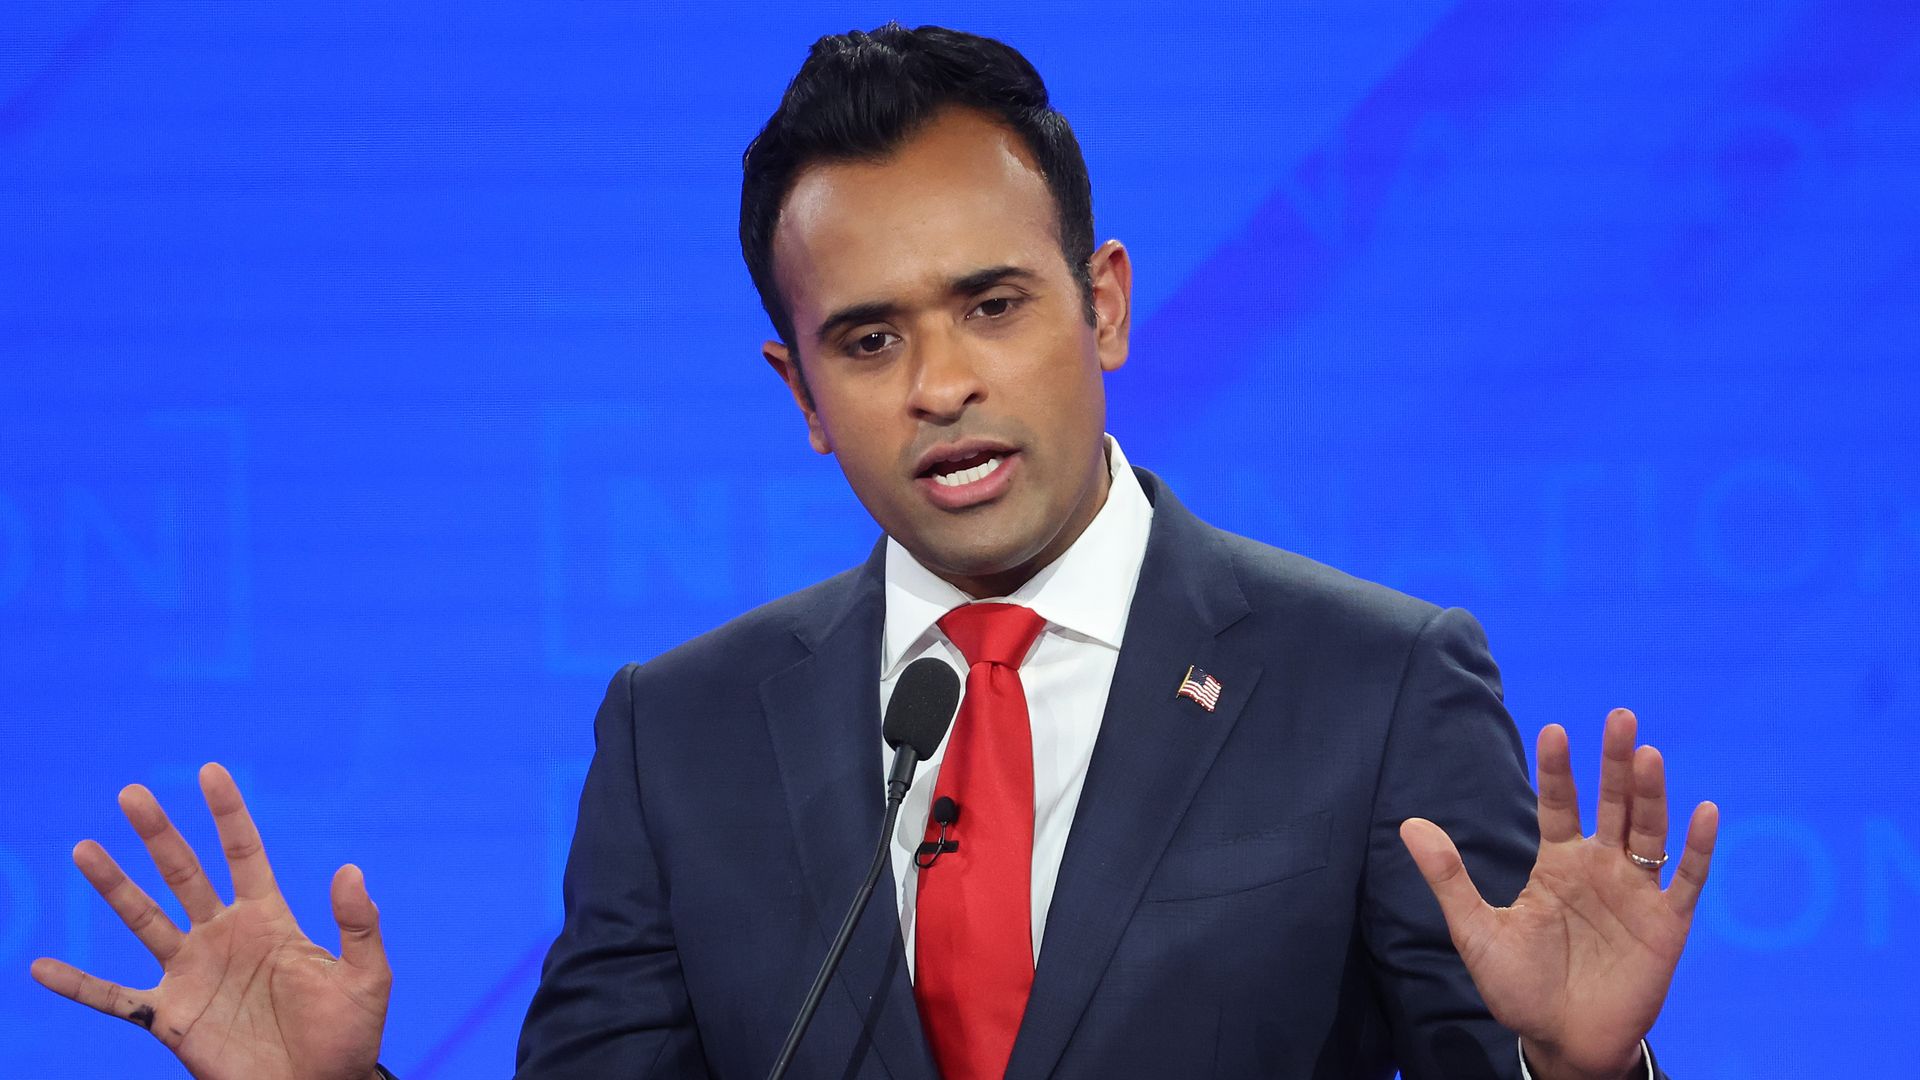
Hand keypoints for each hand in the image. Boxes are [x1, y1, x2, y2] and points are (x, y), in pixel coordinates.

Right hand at [30, 763, 390, 1079]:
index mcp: (270, 920)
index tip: (210, 771)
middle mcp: (224, 937)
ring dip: (114, 887)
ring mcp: (193, 974)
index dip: (228, 814)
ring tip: (84, 849)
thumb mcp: (367, 977)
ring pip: (144, 920)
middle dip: (159, 835)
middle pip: (185, 874)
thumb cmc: (348, 1036)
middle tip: (132, 793)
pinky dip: (78, 986)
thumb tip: (350, 868)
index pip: (244, 854)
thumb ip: (358, 924)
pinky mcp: (171, 1017)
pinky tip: (42, 968)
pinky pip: (114, 998)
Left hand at [1399, 709, 1717, 1079]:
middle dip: (1615, 762)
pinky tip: (1704, 810)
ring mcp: (1636, 893)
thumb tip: (1408, 824)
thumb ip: (1449, 878)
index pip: (1558, 805)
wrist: (1562, 1042)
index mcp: (1557, 864)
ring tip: (1649, 754)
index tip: (1554, 730)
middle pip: (1611, 804)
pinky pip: (1688, 880)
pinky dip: (1699, 848)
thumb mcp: (1476, 931)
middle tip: (1619, 716)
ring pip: (1648, 832)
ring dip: (1651, 795)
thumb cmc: (1519, 987)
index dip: (1557, 771)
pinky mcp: (1667, 924)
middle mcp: (1600, 868)